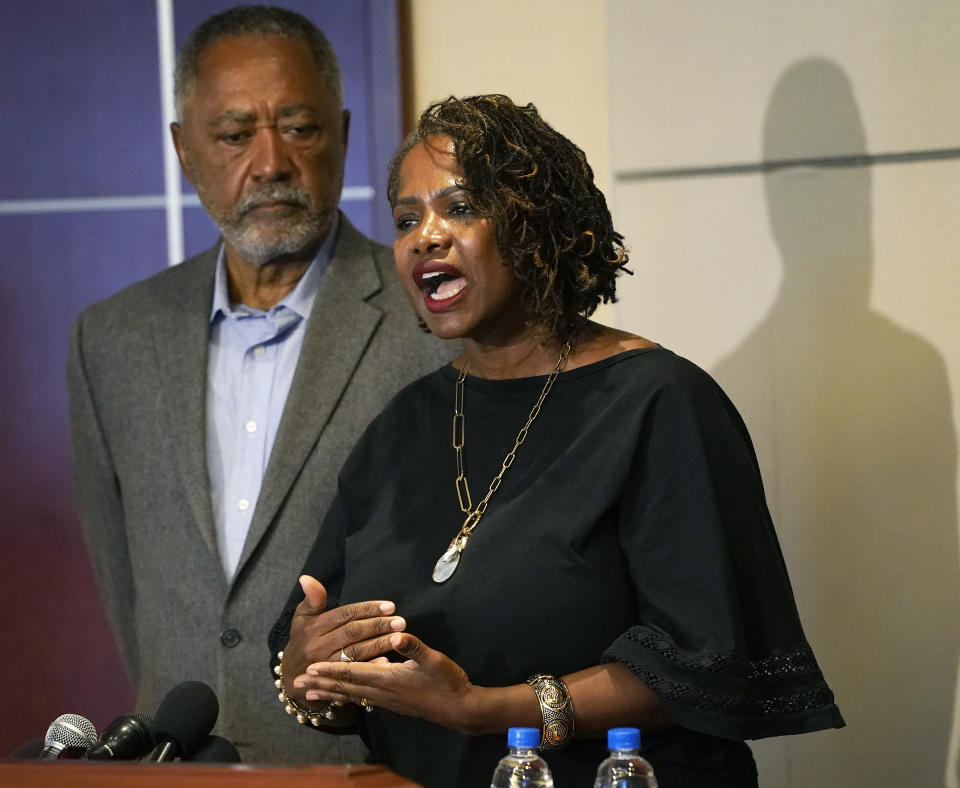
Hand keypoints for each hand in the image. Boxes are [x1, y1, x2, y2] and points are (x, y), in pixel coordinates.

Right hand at [281, 575, 406, 707]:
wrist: (293, 676)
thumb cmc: (302, 640)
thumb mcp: (302, 617)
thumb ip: (312, 598)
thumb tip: (306, 577)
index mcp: (313, 628)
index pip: (344, 615)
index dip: (367, 609)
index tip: (390, 606)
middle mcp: (318, 646)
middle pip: (352, 633)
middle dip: (378, 626)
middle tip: (401, 621)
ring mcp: (326, 665)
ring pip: (356, 653)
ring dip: (379, 644)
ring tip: (400, 637)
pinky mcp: (333, 681)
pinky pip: (354, 673)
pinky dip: (371, 666)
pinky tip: (387, 661)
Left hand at [296, 632, 486, 734]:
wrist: (459, 709)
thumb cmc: (446, 681)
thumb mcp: (433, 660)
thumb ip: (414, 647)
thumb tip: (398, 633)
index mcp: (388, 678)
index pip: (353, 672)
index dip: (331, 669)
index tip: (310, 668)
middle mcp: (382, 691)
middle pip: (346, 687)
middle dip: (321, 684)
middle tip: (296, 684)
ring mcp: (386, 700)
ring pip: (351, 696)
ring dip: (329, 693)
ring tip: (309, 695)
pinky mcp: (392, 703)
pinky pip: (361, 700)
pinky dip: (346, 697)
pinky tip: (342, 697)